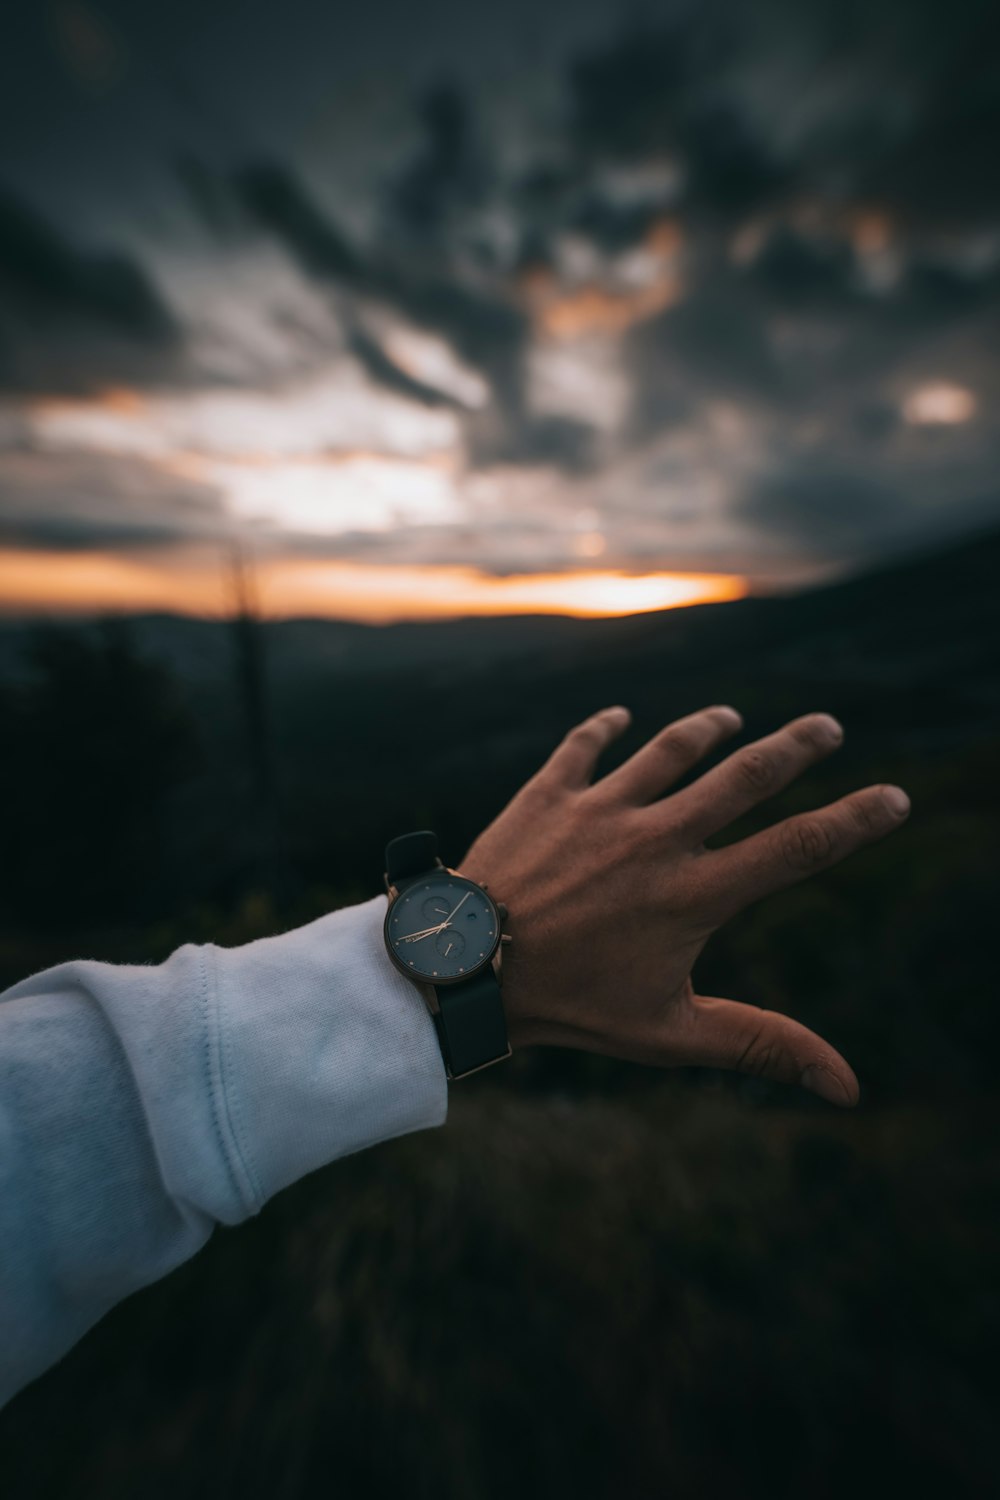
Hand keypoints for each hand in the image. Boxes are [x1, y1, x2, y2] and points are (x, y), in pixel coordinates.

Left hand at [458, 704, 910, 1104]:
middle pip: (745, 776)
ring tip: (730, 717)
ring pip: (670, 750)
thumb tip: (846, 1087)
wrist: (464, 972)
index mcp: (694, 894)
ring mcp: (600, 809)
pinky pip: (584, 746)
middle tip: (827, 725)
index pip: (797, 847)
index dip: (854, 820)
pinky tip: (620, 717)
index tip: (894, 797)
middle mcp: (656, 839)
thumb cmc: (571, 1008)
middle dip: (795, 747)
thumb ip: (760, 1045)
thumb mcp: (671, 1035)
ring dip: (706, 728)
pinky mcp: (547, 794)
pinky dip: (605, 728)